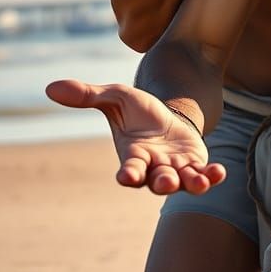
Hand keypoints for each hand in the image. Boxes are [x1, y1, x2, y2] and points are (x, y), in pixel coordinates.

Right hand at [45, 79, 225, 194]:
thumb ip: (88, 95)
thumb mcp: (116, 96)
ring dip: (191, 184)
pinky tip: (220, 173)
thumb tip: (50, 87)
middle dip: (162, 182)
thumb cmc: (137, 110)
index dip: (128, 174)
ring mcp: (176, 169)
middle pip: (157, 182)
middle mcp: (154, 168)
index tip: (126, 177)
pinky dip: (212, 177)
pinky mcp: (195, 165)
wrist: (165, 114)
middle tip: (164, 181)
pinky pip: (204, 176)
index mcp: (133, 155)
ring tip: (200, 183)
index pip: (129, 170)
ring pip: (182, 184)